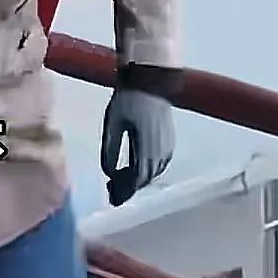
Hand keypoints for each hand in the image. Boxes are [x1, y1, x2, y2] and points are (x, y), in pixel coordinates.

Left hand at [100, 71, 177, 206]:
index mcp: (146, 149)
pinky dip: (145, 169)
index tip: (111, 195)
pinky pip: (158, 164)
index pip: (136, 180)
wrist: (150, 81)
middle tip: (112, 190)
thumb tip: (108, 173)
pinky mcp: (169, 142)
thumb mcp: (113, 124)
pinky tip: (133, 167)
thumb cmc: (128, 100)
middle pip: (144, 179)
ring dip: (137, 178)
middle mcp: (161, 152)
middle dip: (128, 187)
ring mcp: (167, 147)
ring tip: (120, 179)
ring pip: (152, 173)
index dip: (123, 191)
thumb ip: (109, 151)